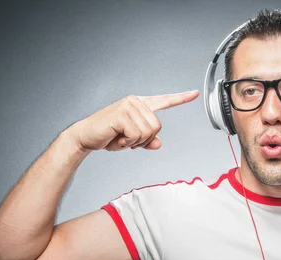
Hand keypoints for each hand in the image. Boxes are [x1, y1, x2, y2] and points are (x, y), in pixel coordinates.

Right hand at [67, 91, 198, 151]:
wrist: (85, 138)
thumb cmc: (108, 137)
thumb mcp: (132, 141)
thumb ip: (147, 141)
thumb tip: (158, 144)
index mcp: (140, 105)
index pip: (163, 100)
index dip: (180, 98)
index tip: (194, 93)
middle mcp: (135, 102)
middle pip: (157, 126)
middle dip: (144, 139)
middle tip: (128, 140)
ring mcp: (128, 105)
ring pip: (148, 132)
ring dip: (135, 142)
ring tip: (122, 138)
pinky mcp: (122, 113)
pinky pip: (137, 134)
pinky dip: (129, 142)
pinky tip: (118, 138)